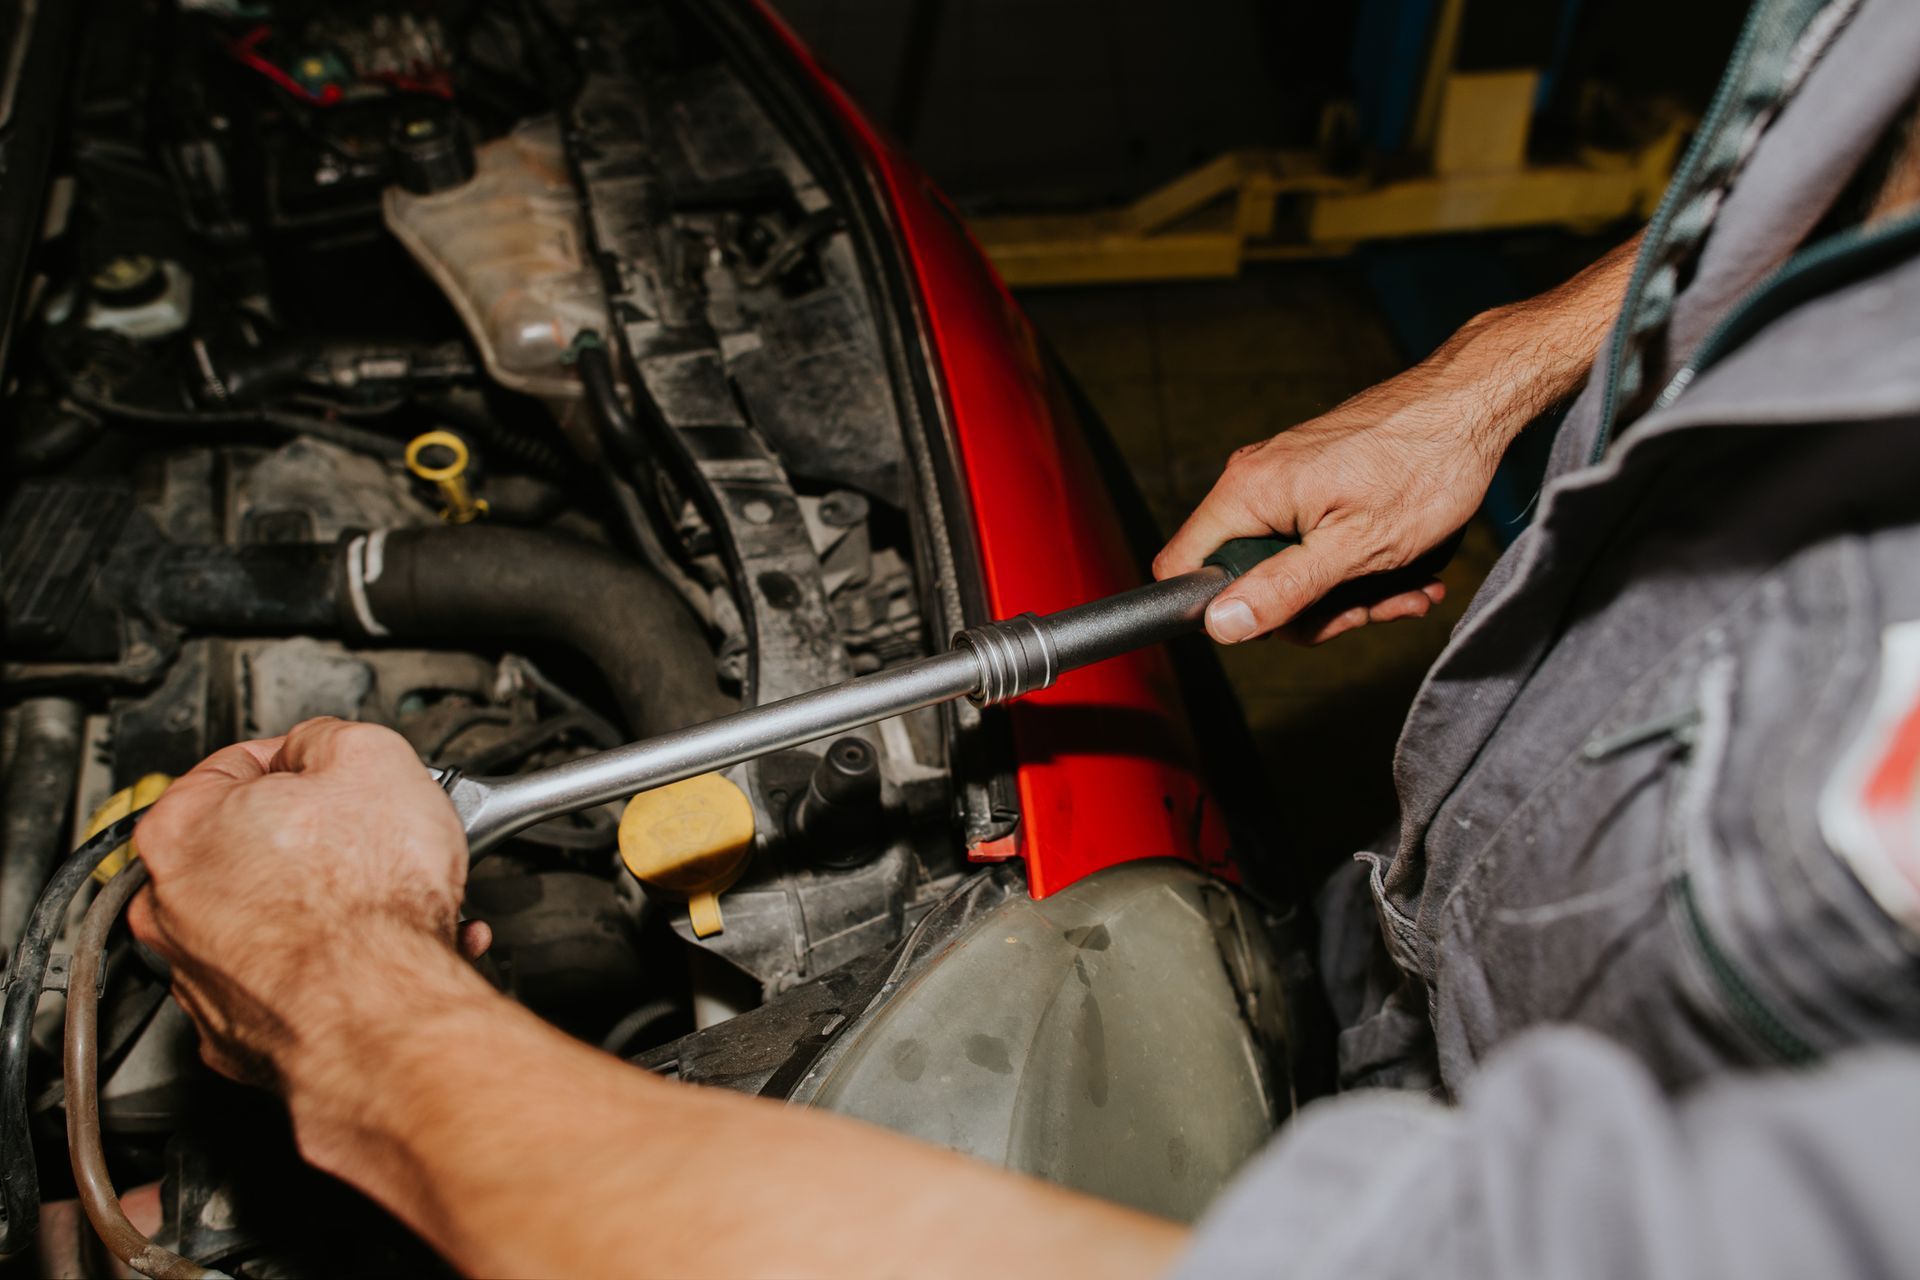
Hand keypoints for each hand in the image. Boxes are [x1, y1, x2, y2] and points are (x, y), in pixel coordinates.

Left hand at [128, 717, 485, 1085]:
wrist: (384, 1008)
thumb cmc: (367, 897)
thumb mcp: (370, 756)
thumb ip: (327, 740)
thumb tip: (319, 750)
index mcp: (182, 830)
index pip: (235, 767)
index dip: (301, 765)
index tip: (336, 780)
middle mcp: (172, 910)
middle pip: (254, 850)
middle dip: (323, 844)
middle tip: (374, 842)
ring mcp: (202, 981)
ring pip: (279, 922)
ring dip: (342, 909)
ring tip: (406, 904)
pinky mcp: (242, 1038)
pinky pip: (296, 983)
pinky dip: (343, 967)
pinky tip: (395, 953)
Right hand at [1154, 358, 1495, 644]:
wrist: (1473, 403)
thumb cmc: (1425, 463)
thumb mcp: (1355, 547)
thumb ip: (1283, 589)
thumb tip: (1221, 624)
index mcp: (1248, 491)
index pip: (1182, 567)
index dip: (1219, 609)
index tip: (1280, 620)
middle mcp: (1256, 480)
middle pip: (1246, 578)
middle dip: (1311, 608)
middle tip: (1367, 609)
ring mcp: (1286, 480)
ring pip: (1291, 566)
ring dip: (1349, 592)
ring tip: (1407, 588)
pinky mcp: (1316, 482)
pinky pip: (1317, 542)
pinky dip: (1359, 564)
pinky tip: (1408, 573)